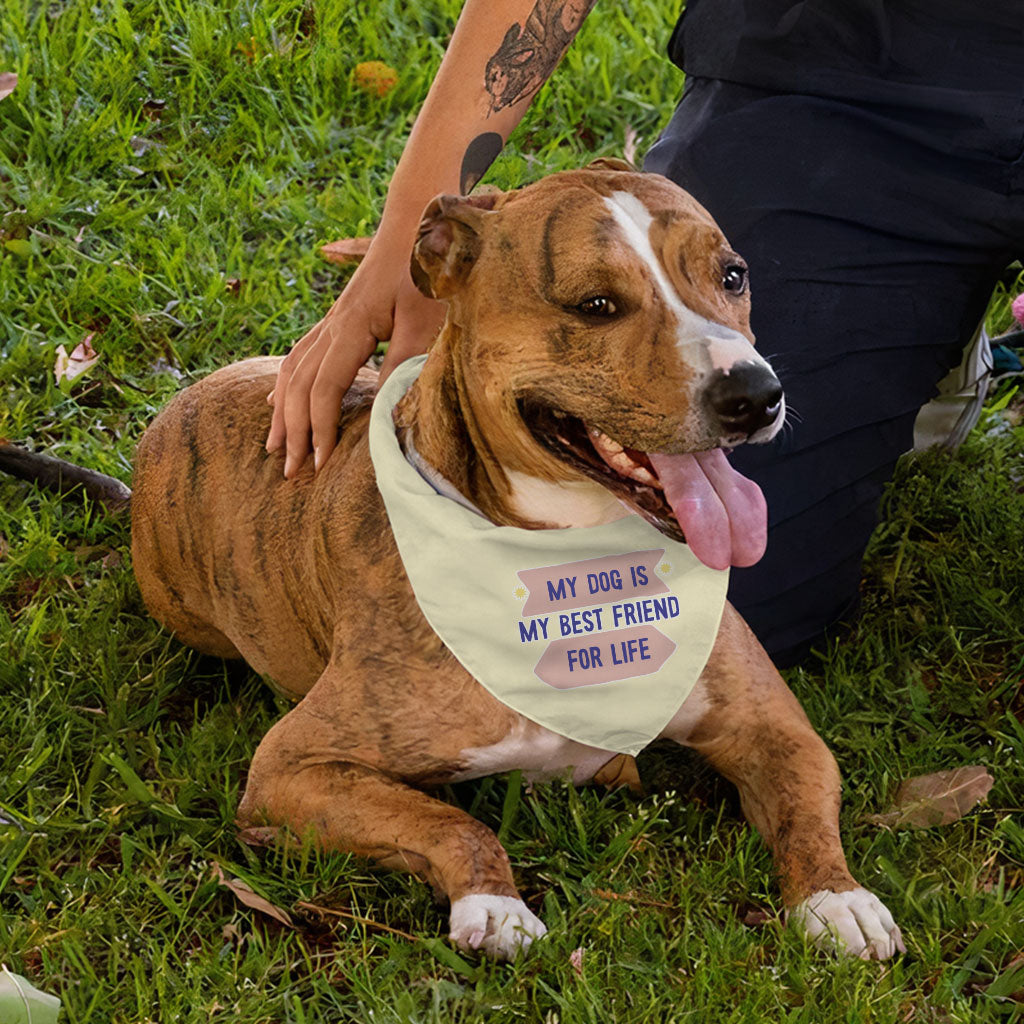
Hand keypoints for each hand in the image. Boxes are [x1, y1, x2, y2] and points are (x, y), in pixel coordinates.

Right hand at [266, 245, 445, 476]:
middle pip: (299, 385)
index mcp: (350, 327)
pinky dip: (287, 383)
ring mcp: (333, 320)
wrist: (420, 220)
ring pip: (292, 370)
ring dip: (283, 411)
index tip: (321, 465)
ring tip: (275, 446)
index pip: (324, 389)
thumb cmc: (428, 269)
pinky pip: (300, 355)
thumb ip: (404, 365)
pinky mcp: (340, 318)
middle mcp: (333, 325)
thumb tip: (386, 414)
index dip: (320, 429)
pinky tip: (278, 399)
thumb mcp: (425, 321)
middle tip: (290, 471)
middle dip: (293, 430)